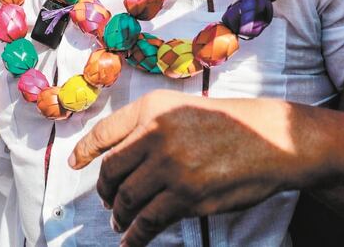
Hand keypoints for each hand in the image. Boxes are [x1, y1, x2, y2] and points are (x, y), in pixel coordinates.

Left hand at [70, 90, 318, 246]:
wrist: (269, 138)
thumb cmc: (228, 123)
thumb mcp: (182, 109)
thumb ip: (149, 126)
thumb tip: (118, 156)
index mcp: (152, 108)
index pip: (105, 131)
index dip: (85, 150)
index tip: (75, 163)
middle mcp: (155, 133)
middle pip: (112, 170)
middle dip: (104, 191)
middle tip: (107, 201)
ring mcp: (170, 165)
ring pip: (128, 198)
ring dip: (120, 215)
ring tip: (120, 222)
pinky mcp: (186, 195)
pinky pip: (150, 220)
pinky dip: (136, 235)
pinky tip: (133, 239)